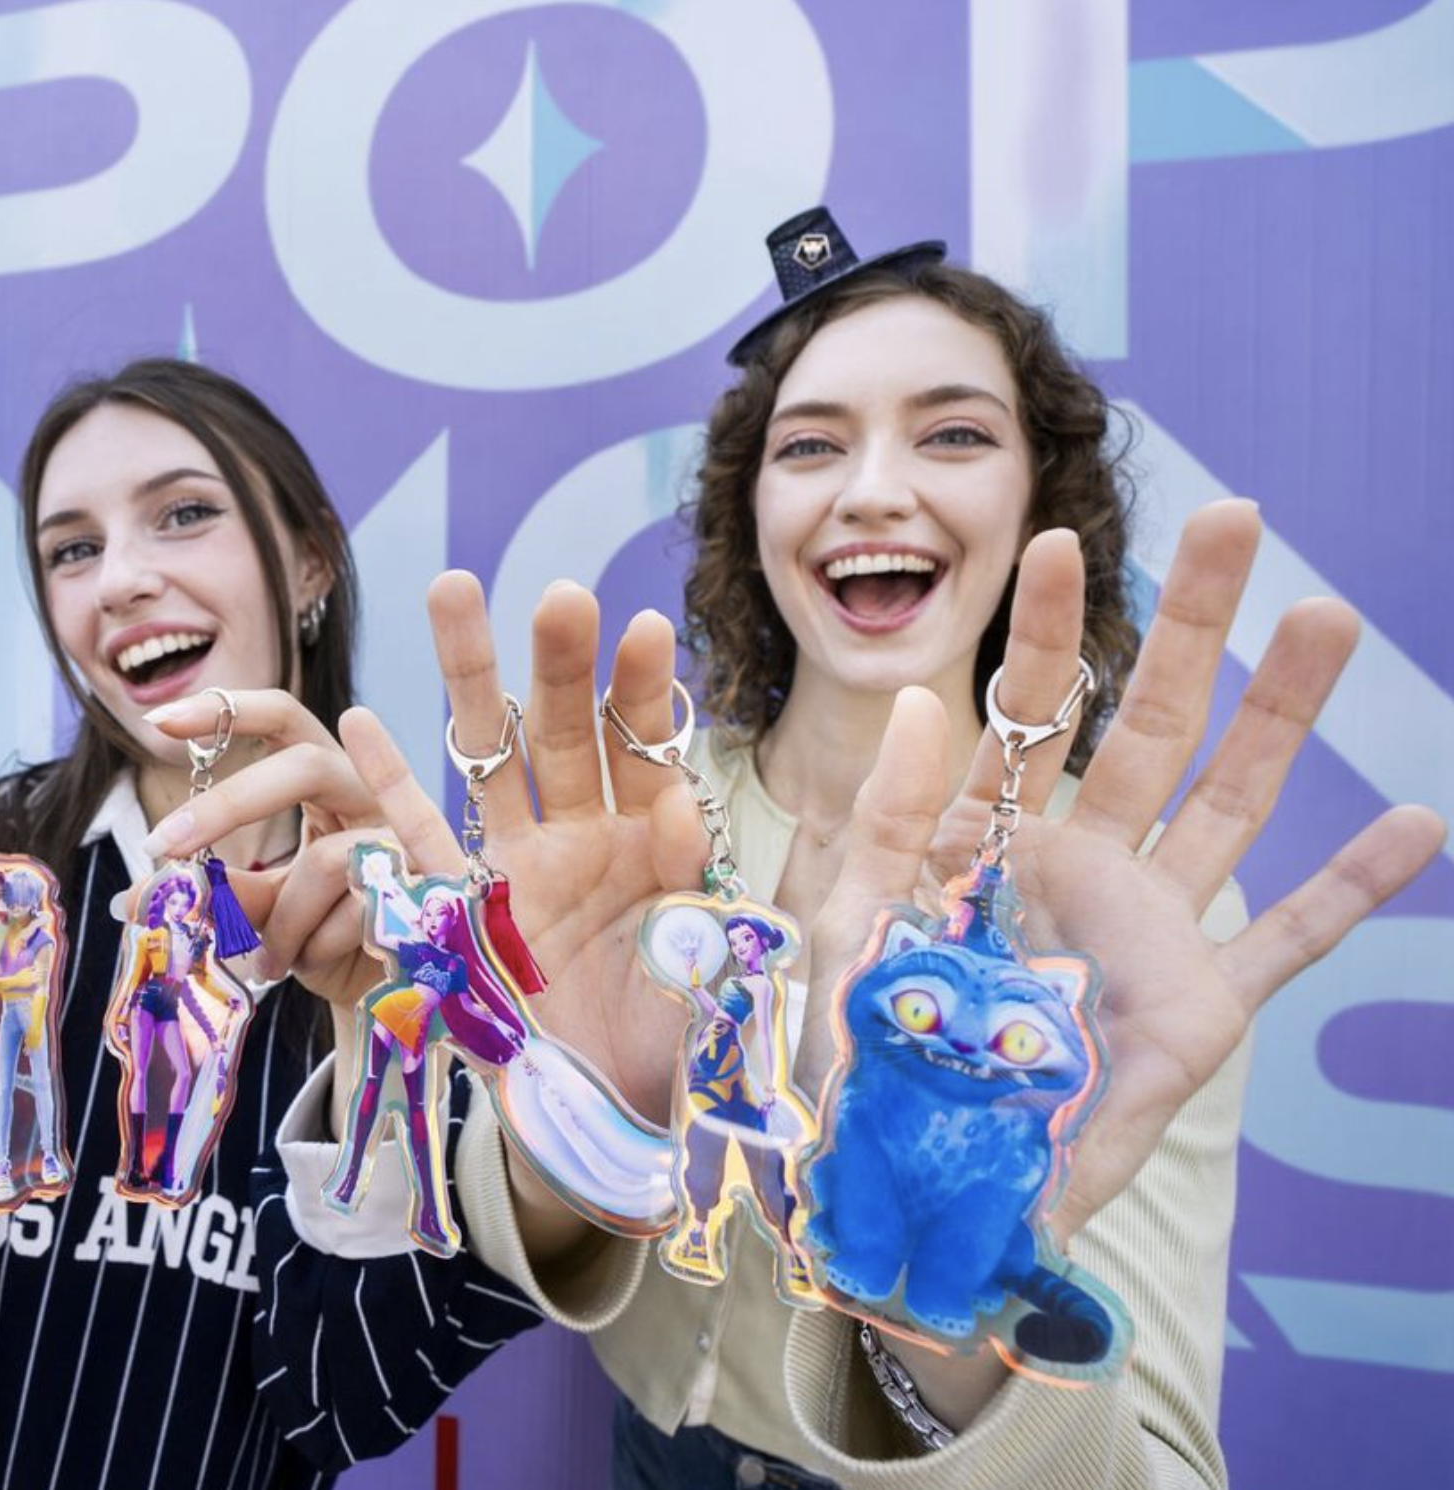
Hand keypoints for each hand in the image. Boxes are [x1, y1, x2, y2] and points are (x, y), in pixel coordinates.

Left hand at [136, 688, 392, 1007]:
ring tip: (269, 960)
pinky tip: (310, 965)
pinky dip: (315, 947)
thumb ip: (213, 893)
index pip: (286, 718)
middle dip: (229, 805)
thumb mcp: (258, 908)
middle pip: (306, 764)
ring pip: (326, 859)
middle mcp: (368, 794)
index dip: (227, 707)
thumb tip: (133, 898)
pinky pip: (353, 913)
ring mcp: (404, 838)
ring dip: (282, 919)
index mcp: (326, 780)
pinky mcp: (424, 888)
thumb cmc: (318, 935)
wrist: (378, 994)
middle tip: (164, 845)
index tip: (157, 721)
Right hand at [395, 573, 707, 1120]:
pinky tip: (360, 719)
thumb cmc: (686, 1048)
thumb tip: (673, 804)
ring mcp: (519, 874)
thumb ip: (694, 882)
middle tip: (558, 594)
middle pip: (566, 733)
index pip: (648, 749)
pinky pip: (418, 847)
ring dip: (470, 680)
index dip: (644, 693)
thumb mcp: (713, 965)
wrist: (623, 1132)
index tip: (645, 629)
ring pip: (489, 761)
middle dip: (560, 663)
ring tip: (450, 588)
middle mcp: (585, 843)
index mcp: (656, 846)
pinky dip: (388, 787)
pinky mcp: (465, 923)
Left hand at [811, 504, 1442, 1424]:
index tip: (1060, 537)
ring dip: (1281, 712)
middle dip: (1187, 623)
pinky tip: (1420, 822)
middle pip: (1147, 724)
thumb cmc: (865, 1053)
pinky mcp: (1199, 1007)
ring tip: (1329, 616)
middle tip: (1231, 519)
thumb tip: (927, 699)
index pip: (1025, 710)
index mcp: (989, 837)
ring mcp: (1148, 930)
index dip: (1045, 626)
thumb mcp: (851, 923)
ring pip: (1227, 801)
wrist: (911, 1175)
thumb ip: (890, 817)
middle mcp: (1079, 865)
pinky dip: (1352, 890)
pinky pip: (1288, 942)